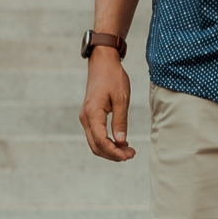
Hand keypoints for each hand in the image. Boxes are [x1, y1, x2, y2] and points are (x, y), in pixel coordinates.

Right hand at [80, 46, 134, 161]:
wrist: (102, 63)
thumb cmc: (113, 77)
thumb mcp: (122, 99)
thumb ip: (121, 121)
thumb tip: (121, 141)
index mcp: (93, 113)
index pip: (101, 141)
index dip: (114, 152)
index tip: (129, 156)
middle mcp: (86, 118)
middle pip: (96, 146)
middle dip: (113, 155)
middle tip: (131, 154)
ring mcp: (86, 117)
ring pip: (95, 143)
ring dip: (110, 150)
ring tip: (128, 150)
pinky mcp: (89, 116)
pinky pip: (96, 135)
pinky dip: (107, 143)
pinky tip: (120, 142)